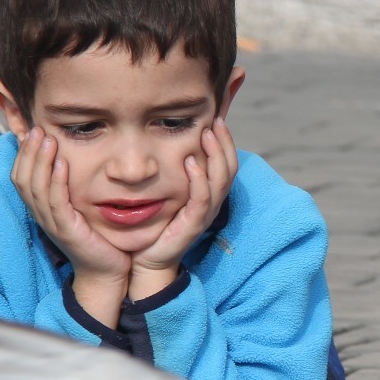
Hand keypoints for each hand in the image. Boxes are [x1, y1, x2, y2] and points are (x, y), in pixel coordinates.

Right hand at [13, 125, 131, 323]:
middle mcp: (41, 215)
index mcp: (41, 209)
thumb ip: (70, 187)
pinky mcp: (67, 231)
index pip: (21, 177)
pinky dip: (56, 181)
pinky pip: (56, 202)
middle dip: (29, 152)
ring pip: (36, 188)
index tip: (33, 131)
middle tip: (38, 128)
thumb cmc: (96, 237)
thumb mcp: (79, 207)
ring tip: (48, 139)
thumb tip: (69, 159)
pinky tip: (61, 164)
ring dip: (40, 161)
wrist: (107, 271)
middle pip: (23, 179)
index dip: (24, 154)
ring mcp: (52, 224)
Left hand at [130, 117, 239, 299]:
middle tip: (216, 121)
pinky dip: (199, 179)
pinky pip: (202, 199)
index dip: (226, 142)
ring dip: (215, 155)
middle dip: (224, 143)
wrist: (149, 260)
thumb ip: (177, 176)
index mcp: (209, 195)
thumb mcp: (170, 195)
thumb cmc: (157, 227)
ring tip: (206, 135)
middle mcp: (212, 204)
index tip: (217, 120)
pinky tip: (190, 162)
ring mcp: (204, 215)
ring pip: (220, 181)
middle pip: (229, 169)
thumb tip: (174, 147)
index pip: (227, 164)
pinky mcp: (193, 225)